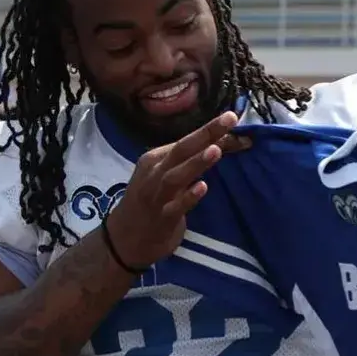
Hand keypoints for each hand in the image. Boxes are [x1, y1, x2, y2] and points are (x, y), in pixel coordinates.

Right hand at [101, 111, 238, 270]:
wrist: (124, 239)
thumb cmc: (151, 202)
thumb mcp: (166, 177)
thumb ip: (190, 162)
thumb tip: (224, 142)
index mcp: (156, 159)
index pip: (185, 141)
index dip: (209, 129)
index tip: (232, 116)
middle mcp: (154, 172)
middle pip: (181, 150)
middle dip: (205, 134)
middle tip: (229, 119)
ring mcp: (156, 195)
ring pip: (175, 176)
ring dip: (195, 163)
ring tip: (216, 150)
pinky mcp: (161, 218)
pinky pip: (176, 206)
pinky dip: (188, 197)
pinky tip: (203, 188)